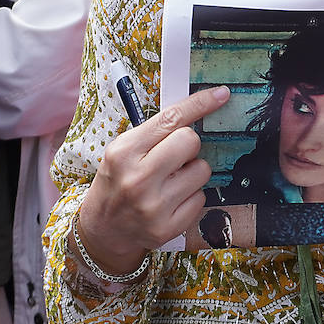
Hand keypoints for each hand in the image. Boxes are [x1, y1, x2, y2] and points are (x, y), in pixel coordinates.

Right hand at [75, 85, 230, 273]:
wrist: (102, 230)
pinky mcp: (167, 228)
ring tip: (171, 181)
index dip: (200, 104)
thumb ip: (154, 132)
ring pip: (202, 170)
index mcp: (124, 152)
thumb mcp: (122, 151)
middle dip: (188, 145)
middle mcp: (138, 178)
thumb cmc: (117, 182)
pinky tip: (172, 200)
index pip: (171, 119)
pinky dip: (191, 196)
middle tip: (174, 156)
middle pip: (191, 141)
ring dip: (192, 172)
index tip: (221, 94)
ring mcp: (153, 206)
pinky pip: (202, 198)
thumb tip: (196, 110)